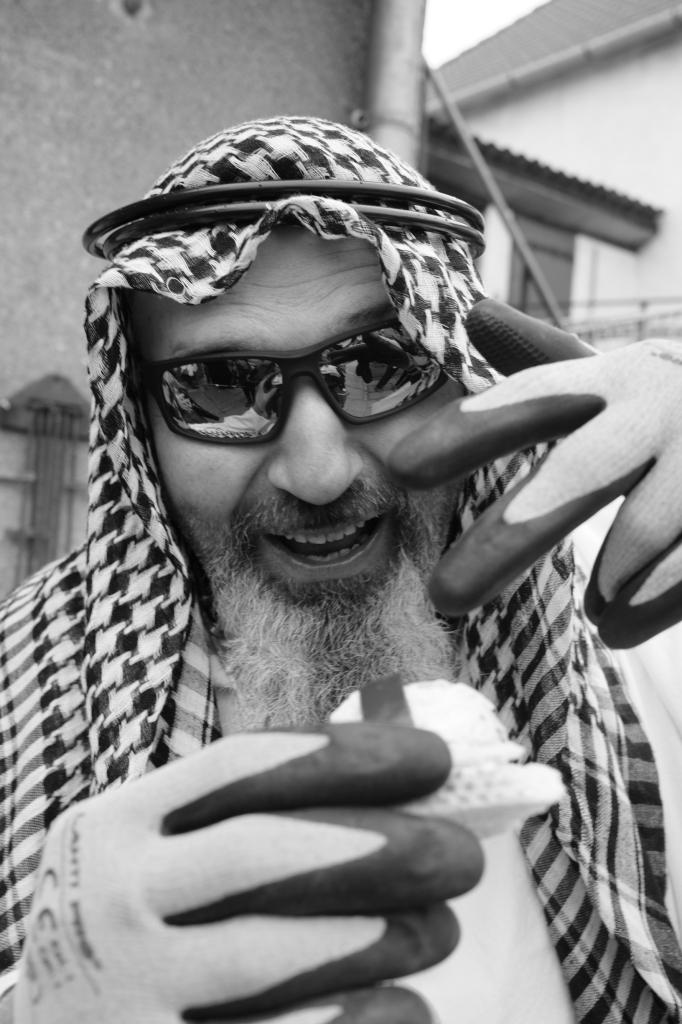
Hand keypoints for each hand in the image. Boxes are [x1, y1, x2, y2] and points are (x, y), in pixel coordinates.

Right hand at [12, 725, 480, 1023]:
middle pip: (260, 854)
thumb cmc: (142, 927)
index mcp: (119, 824)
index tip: (433, 759)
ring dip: (379, 936)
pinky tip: (409, 1008)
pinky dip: (357, 1022)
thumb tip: (403, 790)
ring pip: (267, 955)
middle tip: (461, 855)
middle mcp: (113, 899)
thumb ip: (251, 820)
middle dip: (379, 847)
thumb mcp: (163, 856)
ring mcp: (128, 988)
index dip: (347, 756)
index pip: (244, 767)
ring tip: (440, 930)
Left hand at [389, 299, 681, 647]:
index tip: (402, 467)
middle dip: (505, 540)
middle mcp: (660, 406)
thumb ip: (547, 355)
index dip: (469, 431)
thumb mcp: (623, 376)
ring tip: (597, 607)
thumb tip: (474, 313)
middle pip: (574, 478)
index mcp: (620, 376)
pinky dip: (645, 606)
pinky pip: (678, 576)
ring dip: (607, 583)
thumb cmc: (678, 412)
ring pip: (638, 539)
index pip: (532, 399)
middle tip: (444, 597)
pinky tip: (620, 623)